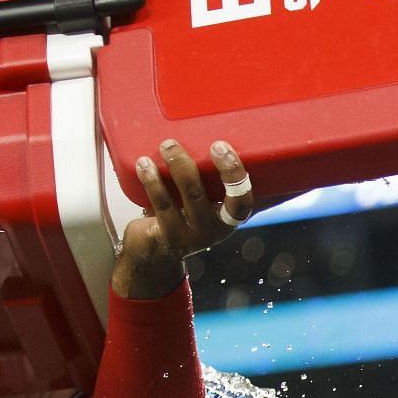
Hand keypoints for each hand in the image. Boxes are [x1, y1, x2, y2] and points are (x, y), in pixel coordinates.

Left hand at [112, 139, 254, 299]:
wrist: (154, 252)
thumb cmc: (183, 218)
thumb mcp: (207, 207)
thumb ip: (225, 189)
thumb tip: (254, 158)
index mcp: (232, 218)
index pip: (250, 200)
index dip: (243, 177)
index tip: (228, 148)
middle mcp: (218, 229)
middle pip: (232, 200)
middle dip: (228, 171)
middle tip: (216, 144)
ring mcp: (195, 235)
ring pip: (193, 196)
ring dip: (181, 166)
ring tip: (167, 145)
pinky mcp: (170, 236)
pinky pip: (163, 204)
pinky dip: (152, 181)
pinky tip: (143, 164)